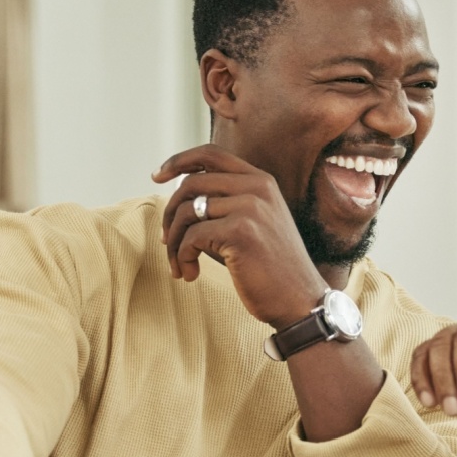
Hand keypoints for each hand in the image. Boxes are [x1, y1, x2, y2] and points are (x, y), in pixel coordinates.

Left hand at [153, 145, 327, 327]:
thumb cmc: (269, 270)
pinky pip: (191, 237)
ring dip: (172, 242)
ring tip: (179, 265)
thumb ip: (220, 208)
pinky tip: (190, 273)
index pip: (211, 154)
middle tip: (165, 242)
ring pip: (187, 212)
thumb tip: (174, 205)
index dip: (178, 161)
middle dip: (170, 214)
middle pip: (190, 184)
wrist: (300, 301)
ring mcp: (250, 208)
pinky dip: (182, 257)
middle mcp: (257, 188)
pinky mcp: (241, 232)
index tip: (157, 177)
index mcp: (261, 181)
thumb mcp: (249, 227)